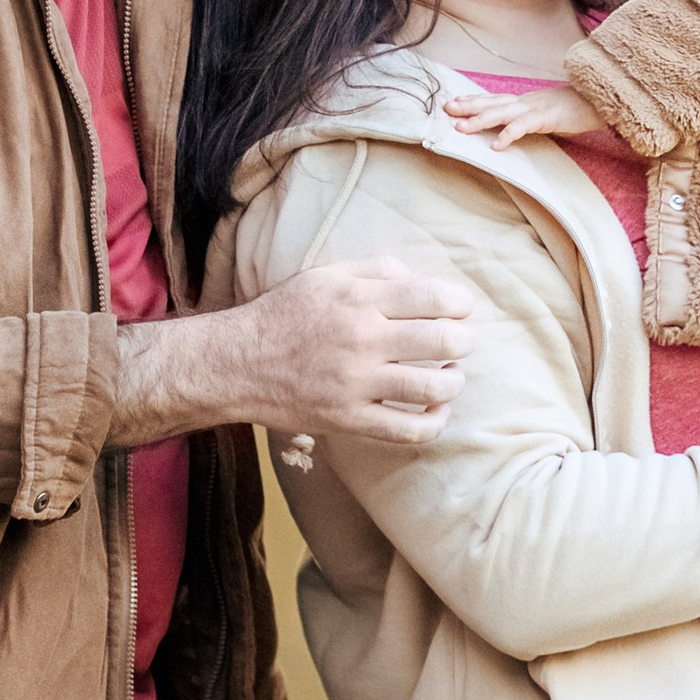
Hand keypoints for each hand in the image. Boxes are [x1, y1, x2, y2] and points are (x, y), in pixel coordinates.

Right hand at [235, 250, 475, 451]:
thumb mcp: (325, 276)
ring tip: (449, 375)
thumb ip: (377, 269)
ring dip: (454, 381)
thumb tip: (422, 280)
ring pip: (434, 388)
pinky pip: (409, 430)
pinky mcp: (349, 420)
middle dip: (463, 341)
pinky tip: (435, 410)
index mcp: (359, 299)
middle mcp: (362, 340)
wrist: (237, 364)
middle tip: (458, 342)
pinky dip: (434, 422)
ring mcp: (357, 385)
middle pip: (444, 342)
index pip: (434, 298)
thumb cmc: (284, 316)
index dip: (460, 304)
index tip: (460, 310)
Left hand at [441, 82, 597, 146]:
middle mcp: (525, 101)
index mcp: (524, 101)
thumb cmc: (574, 109)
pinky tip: (496, 146)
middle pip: (491, 102)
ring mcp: (534, 108)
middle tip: (446, 109)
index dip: (472, 99)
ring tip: (461, 128)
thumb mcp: (546, 113)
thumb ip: (529, 118)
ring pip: (501, 113)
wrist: (599, 101)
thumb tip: (514, 126)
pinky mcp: (546, 117)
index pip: (493, 98)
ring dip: (480, 120)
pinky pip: (523, 127)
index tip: (452, 101)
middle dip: (467, 106)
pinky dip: (508, 135)